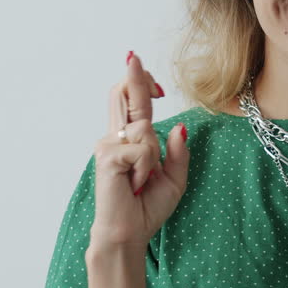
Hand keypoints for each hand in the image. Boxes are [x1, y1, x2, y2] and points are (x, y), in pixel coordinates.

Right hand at [89, 51, 190, 250]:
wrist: (129, 232)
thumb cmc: (146, 208)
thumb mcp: (174, 178)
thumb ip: (178, 152)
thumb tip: (180, 125)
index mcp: (130, 141)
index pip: (132, 103)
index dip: (137, 82)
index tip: (139, 64)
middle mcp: (115, 138)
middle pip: (124, 96)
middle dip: (133, 77)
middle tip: (133, 55)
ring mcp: (108, 145)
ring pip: (145, 130)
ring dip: (152, 156)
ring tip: (140, 181)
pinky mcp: (107, 156)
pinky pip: (142, 149)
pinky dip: (145, 168)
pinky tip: (134, 184)